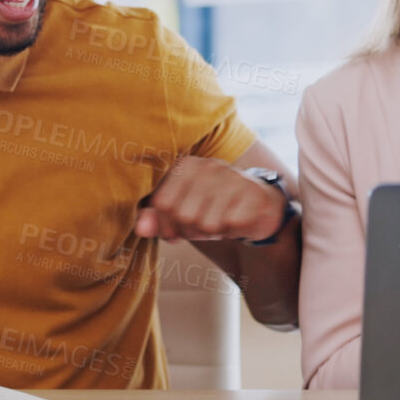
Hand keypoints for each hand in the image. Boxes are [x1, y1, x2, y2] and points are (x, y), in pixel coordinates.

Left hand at [135, 156, 284, 241]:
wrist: (258, 206)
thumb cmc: (212, 209)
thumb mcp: (180, 212)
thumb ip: (156, 218)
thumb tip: (140, 229)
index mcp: (185, 166)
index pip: (161, 203)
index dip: (165, 226)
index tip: (175, 230)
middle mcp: (208, 166)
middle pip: (183, 215)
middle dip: (190, 231)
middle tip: (200, 228)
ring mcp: (232, 178)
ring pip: (207, 223)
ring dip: (212, 233)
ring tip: (218, 223)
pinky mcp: (252, 194)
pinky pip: (230, 225)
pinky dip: (232, 231)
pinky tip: (235, 222)